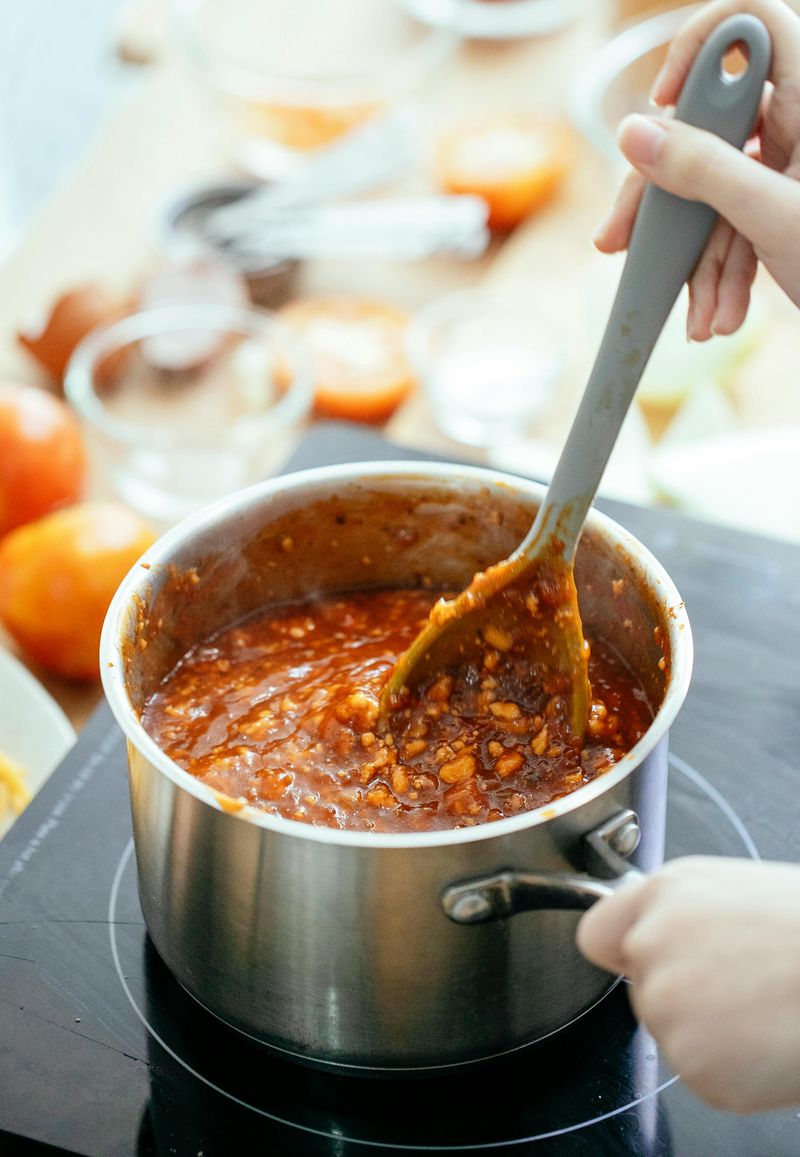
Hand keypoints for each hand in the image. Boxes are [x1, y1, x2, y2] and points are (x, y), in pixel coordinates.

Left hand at [576, 856, 799, 1111]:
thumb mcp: (732, 889)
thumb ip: (674, 909)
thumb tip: (642, 933)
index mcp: (664, 895)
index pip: (596, 934)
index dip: (622, 950)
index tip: (639, 959)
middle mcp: (653, 945)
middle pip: (642, 987)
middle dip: (682, 991)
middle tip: (742, 983)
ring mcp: (668, 1007)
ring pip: (671, 1032)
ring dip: (708, 1032)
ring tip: (763, 1008)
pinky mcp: (695, 1064)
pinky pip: (701, 1073)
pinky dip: (733, 1070)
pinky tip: (767, 1040)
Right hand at [594, 0, 799, 339]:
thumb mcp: (773, 216)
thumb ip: (703, 170)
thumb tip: (633, 132)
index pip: (752, 24)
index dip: (700, 47)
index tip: (664, 101)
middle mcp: (798, 123)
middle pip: (707, 129)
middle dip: (664, 201)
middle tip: (621, 241)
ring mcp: (788, 166)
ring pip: (713, 190)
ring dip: (697, 261)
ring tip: (700, 318)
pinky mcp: (779, 206)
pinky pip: (731, 224)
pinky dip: (720, 272)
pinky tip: (719, 313)